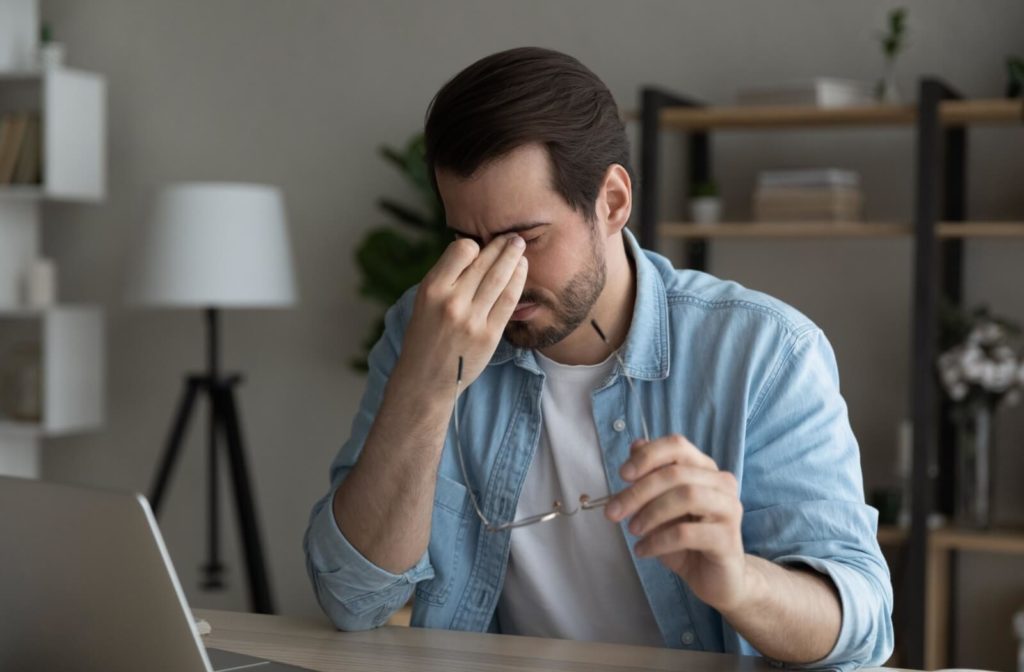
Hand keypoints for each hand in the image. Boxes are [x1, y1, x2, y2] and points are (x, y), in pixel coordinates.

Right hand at [396, 234, 527, 391]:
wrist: (425, 379)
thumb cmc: (424, 336)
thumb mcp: (423, 302)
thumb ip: (446, 279)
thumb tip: (473, 251)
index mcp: (431, 289)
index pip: (461, 250)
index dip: (473, 246)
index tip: (479, 248)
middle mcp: (452, 302)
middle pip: (484, 263)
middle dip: (502, 245)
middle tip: (513, 236)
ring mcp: (472, 319)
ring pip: (500, 278)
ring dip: (513, 258)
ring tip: (520, 246)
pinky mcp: (489, 334)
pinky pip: (509, 300)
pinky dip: (518, 281)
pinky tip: (522, 270)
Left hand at [605, 435, 748, 612]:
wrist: (716, 579)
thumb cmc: (686, 540)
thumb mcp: (660, 506)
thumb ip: (650, 476)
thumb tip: (635, 444)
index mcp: (704, 469)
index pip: (677, 446)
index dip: (647, 456)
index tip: (622, 475)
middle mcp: (721, 483)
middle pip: (676, 473)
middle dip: (638, 492)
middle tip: (613, 511)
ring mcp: (729, 509)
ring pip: (686, 496)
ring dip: (651, 513)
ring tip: (632, 530)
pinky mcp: (728, 539)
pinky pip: (687, 533)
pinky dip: (658, 541)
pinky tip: (643, 550)